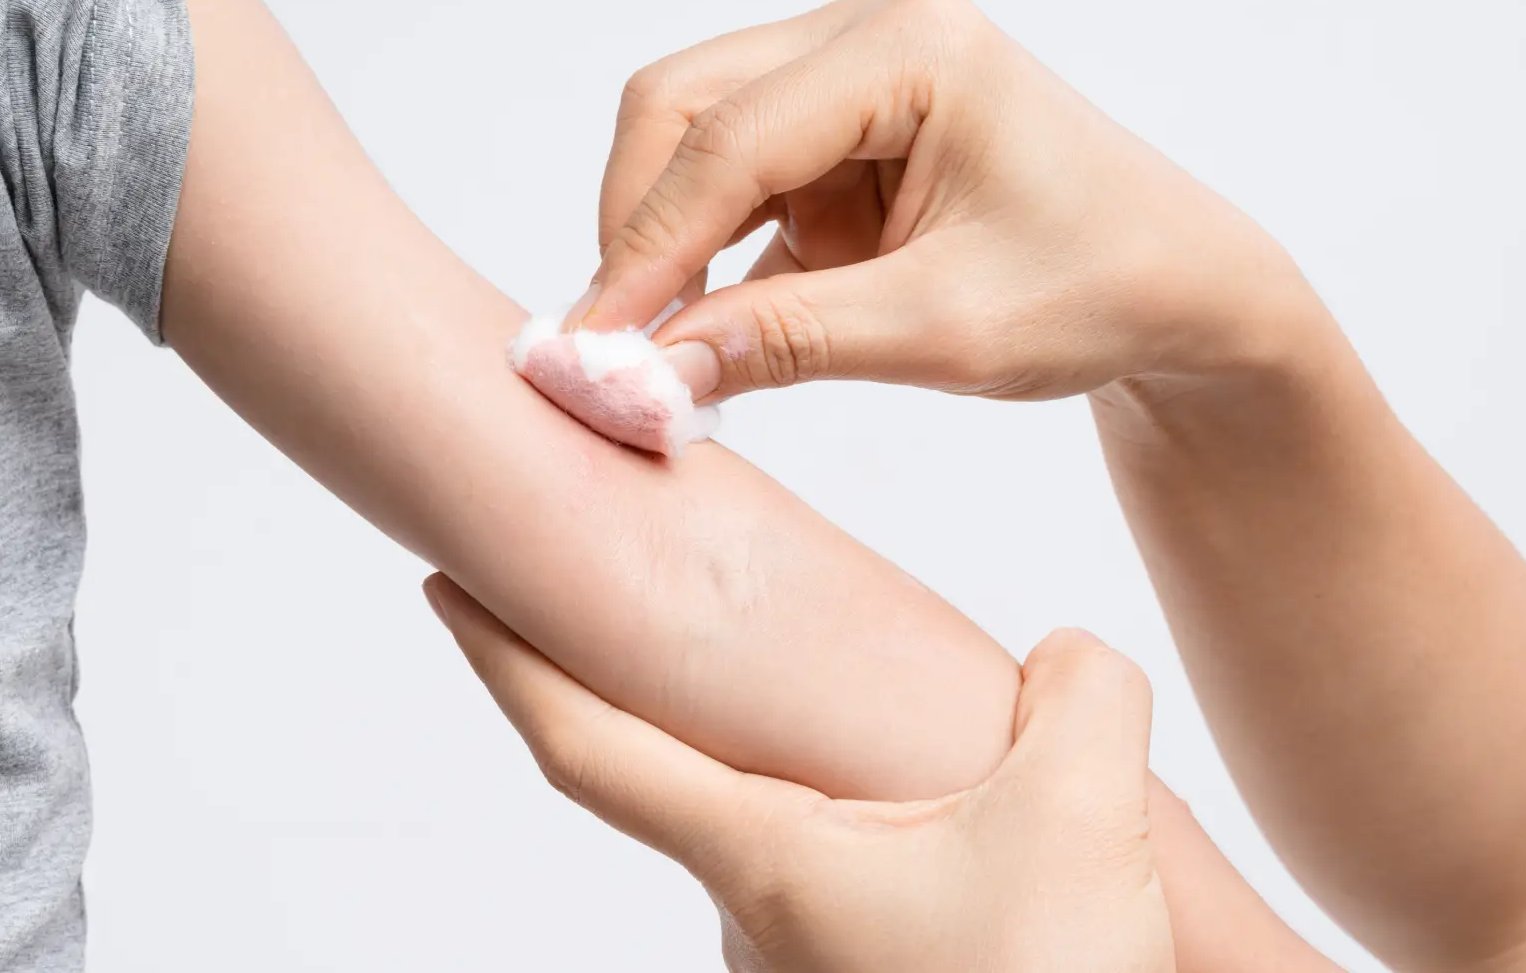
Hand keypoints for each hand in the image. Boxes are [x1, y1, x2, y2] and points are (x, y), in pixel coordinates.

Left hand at [426, 574, 1175, 972]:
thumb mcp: (1080, 810)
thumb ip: (1080, 691)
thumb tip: (1067, 659)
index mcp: (763, 861)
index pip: (586, 747)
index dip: (506, 660)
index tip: (445, 591)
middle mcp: (757, 919)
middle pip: (702, 772)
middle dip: (725, 694)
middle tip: (758, 609)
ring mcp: (802, 967)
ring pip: (799, 829)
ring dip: (837, 774)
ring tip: (920, 725)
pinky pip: (858, 877)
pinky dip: (893, 827)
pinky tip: (973, 818)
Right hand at [578, 0, 1323, 402]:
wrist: (1179, 287)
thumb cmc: (1099, 289)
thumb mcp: (946, 331)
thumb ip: (792, 343)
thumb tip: (651, 372)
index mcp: (912, 46)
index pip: (732, 138)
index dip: (647, 246)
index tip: (594, 348)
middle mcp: (872, 32)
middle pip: (687, 109)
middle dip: (640, 230)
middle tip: (613, 350)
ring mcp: (853, 72)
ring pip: (697, 141)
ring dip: (670, 244)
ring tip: (656, 354)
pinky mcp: (843, 129)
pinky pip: (739, 181)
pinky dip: (713, 255)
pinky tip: (707, 331)